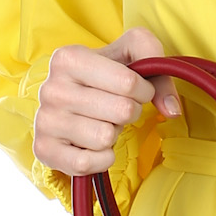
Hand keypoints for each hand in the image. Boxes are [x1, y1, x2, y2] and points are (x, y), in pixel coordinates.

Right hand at [33, 25, 183, 178]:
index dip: (144, 91)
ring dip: (113, 134)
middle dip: (130, 112)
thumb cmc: (105, 75)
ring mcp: (44, 120)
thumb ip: (158, 65)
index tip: (136, 90)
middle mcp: (51, 88)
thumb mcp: (133, 52)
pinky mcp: (44, 150)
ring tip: (101, 121)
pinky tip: (95, 144)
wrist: (70, 100)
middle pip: (122, 111)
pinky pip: (87, 163)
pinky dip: (101, 158)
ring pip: (105, 138)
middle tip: (117, 108)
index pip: (129, 83)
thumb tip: (171, 110)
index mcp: (68, 58)